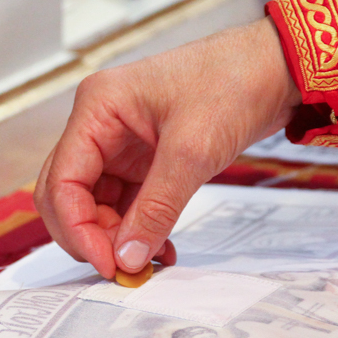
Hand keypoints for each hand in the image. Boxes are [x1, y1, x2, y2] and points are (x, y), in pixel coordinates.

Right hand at [34, 18, 300, 277]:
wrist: (275, 69)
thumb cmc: (233, 82)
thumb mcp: (192, 151)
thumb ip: (156, 208)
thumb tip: (127, 256)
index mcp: (97, 108)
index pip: (62, 181)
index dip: (77, 229)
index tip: (107, 263)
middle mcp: (101, 125)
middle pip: (70, 195)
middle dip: (92, 235)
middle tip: (124, 267)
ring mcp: (122, 143)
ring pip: (98, 204)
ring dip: (117, 237)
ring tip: (148, 261)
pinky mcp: (146, 159)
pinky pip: (128, 203)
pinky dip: (139, 229)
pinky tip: (160, 248)